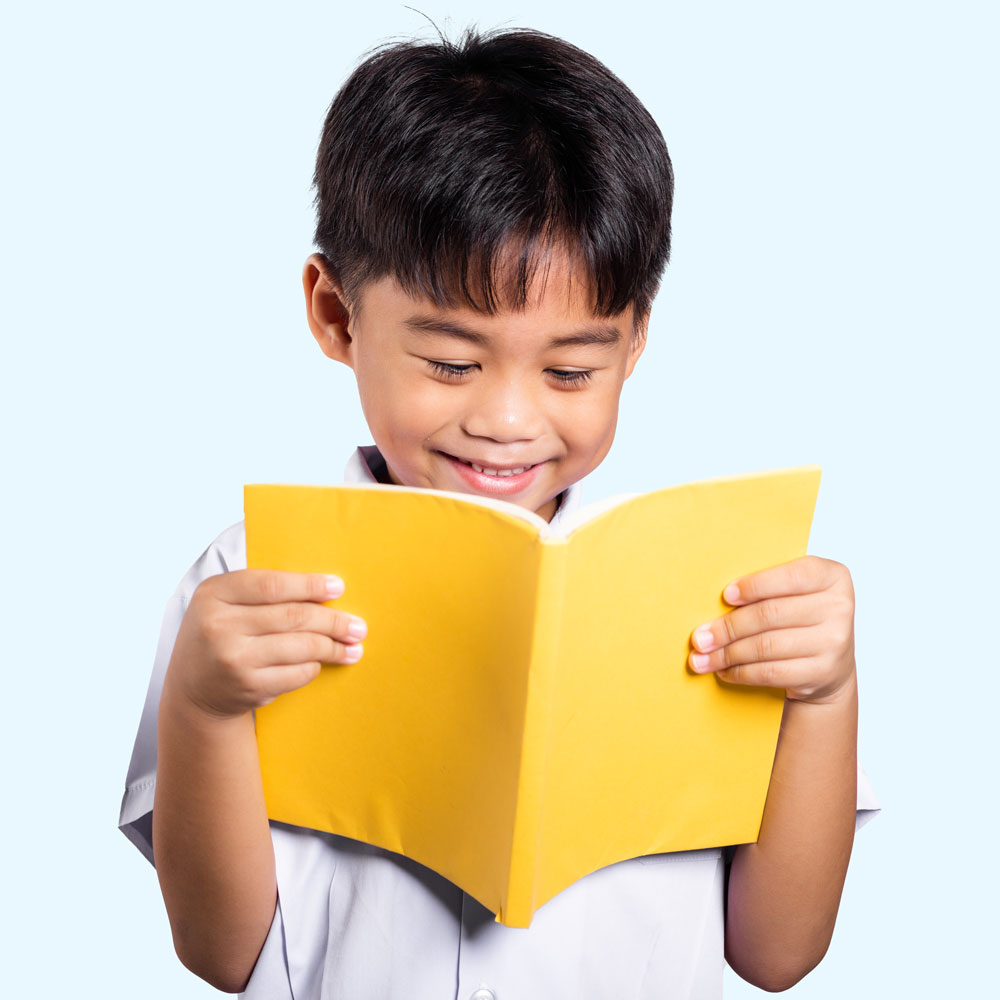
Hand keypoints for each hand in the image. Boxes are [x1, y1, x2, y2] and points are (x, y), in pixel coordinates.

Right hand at [165, 569, 366, 718]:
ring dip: (333, 647)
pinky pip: (297, 673)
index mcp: (213, 593)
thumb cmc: (221, 634)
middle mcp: (219, 626)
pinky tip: (322, 663)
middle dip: (333, 621)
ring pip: (301, 646)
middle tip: (358, 626)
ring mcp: (233, 659)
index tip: (338, 588)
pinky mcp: (247, 687)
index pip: (272, 585)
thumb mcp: (225, 602)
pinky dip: (314, 667)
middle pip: (293, 617)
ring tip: (353, 647)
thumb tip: (326, 588)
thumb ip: (263, 590)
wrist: (192, 689)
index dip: (310, 586)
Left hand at [687, 555, 855, 704]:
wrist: (830, 665)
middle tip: (700, 637)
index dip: (754, 586)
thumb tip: (716, 601)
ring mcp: (834, 642)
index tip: (725, 596)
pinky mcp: (822, 672)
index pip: (790, 577)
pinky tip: (724, 670)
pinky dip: (741, 672)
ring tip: (703, 657)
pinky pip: (771, 672)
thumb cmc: (801, 619)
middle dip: (728, 627)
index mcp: (832, 576)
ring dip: (727, 653)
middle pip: (769, 614)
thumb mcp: (795, 594)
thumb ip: (766, 588)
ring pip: (766, 646)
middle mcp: (839, 607)